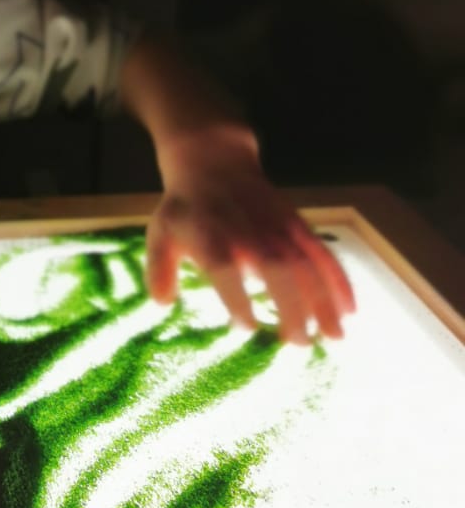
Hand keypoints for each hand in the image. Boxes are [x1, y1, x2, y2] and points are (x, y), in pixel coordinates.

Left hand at [148, 127, 355, 344]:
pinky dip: (338, 281)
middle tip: (299, 343)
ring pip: (306, 263)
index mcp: (210, 235)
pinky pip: (322, 253)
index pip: (223, 265)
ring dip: (322, 300)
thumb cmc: (185, 209)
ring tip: (333, 338)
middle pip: (276, 268)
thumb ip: (159, 269)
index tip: (246, 325)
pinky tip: (349, 311)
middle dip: (292, 306)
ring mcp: (278, 227)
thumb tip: (162, 304)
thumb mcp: (160, 234)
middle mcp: (249, 232)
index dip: (236, 294)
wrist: (213, 163)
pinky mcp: (297, 225)